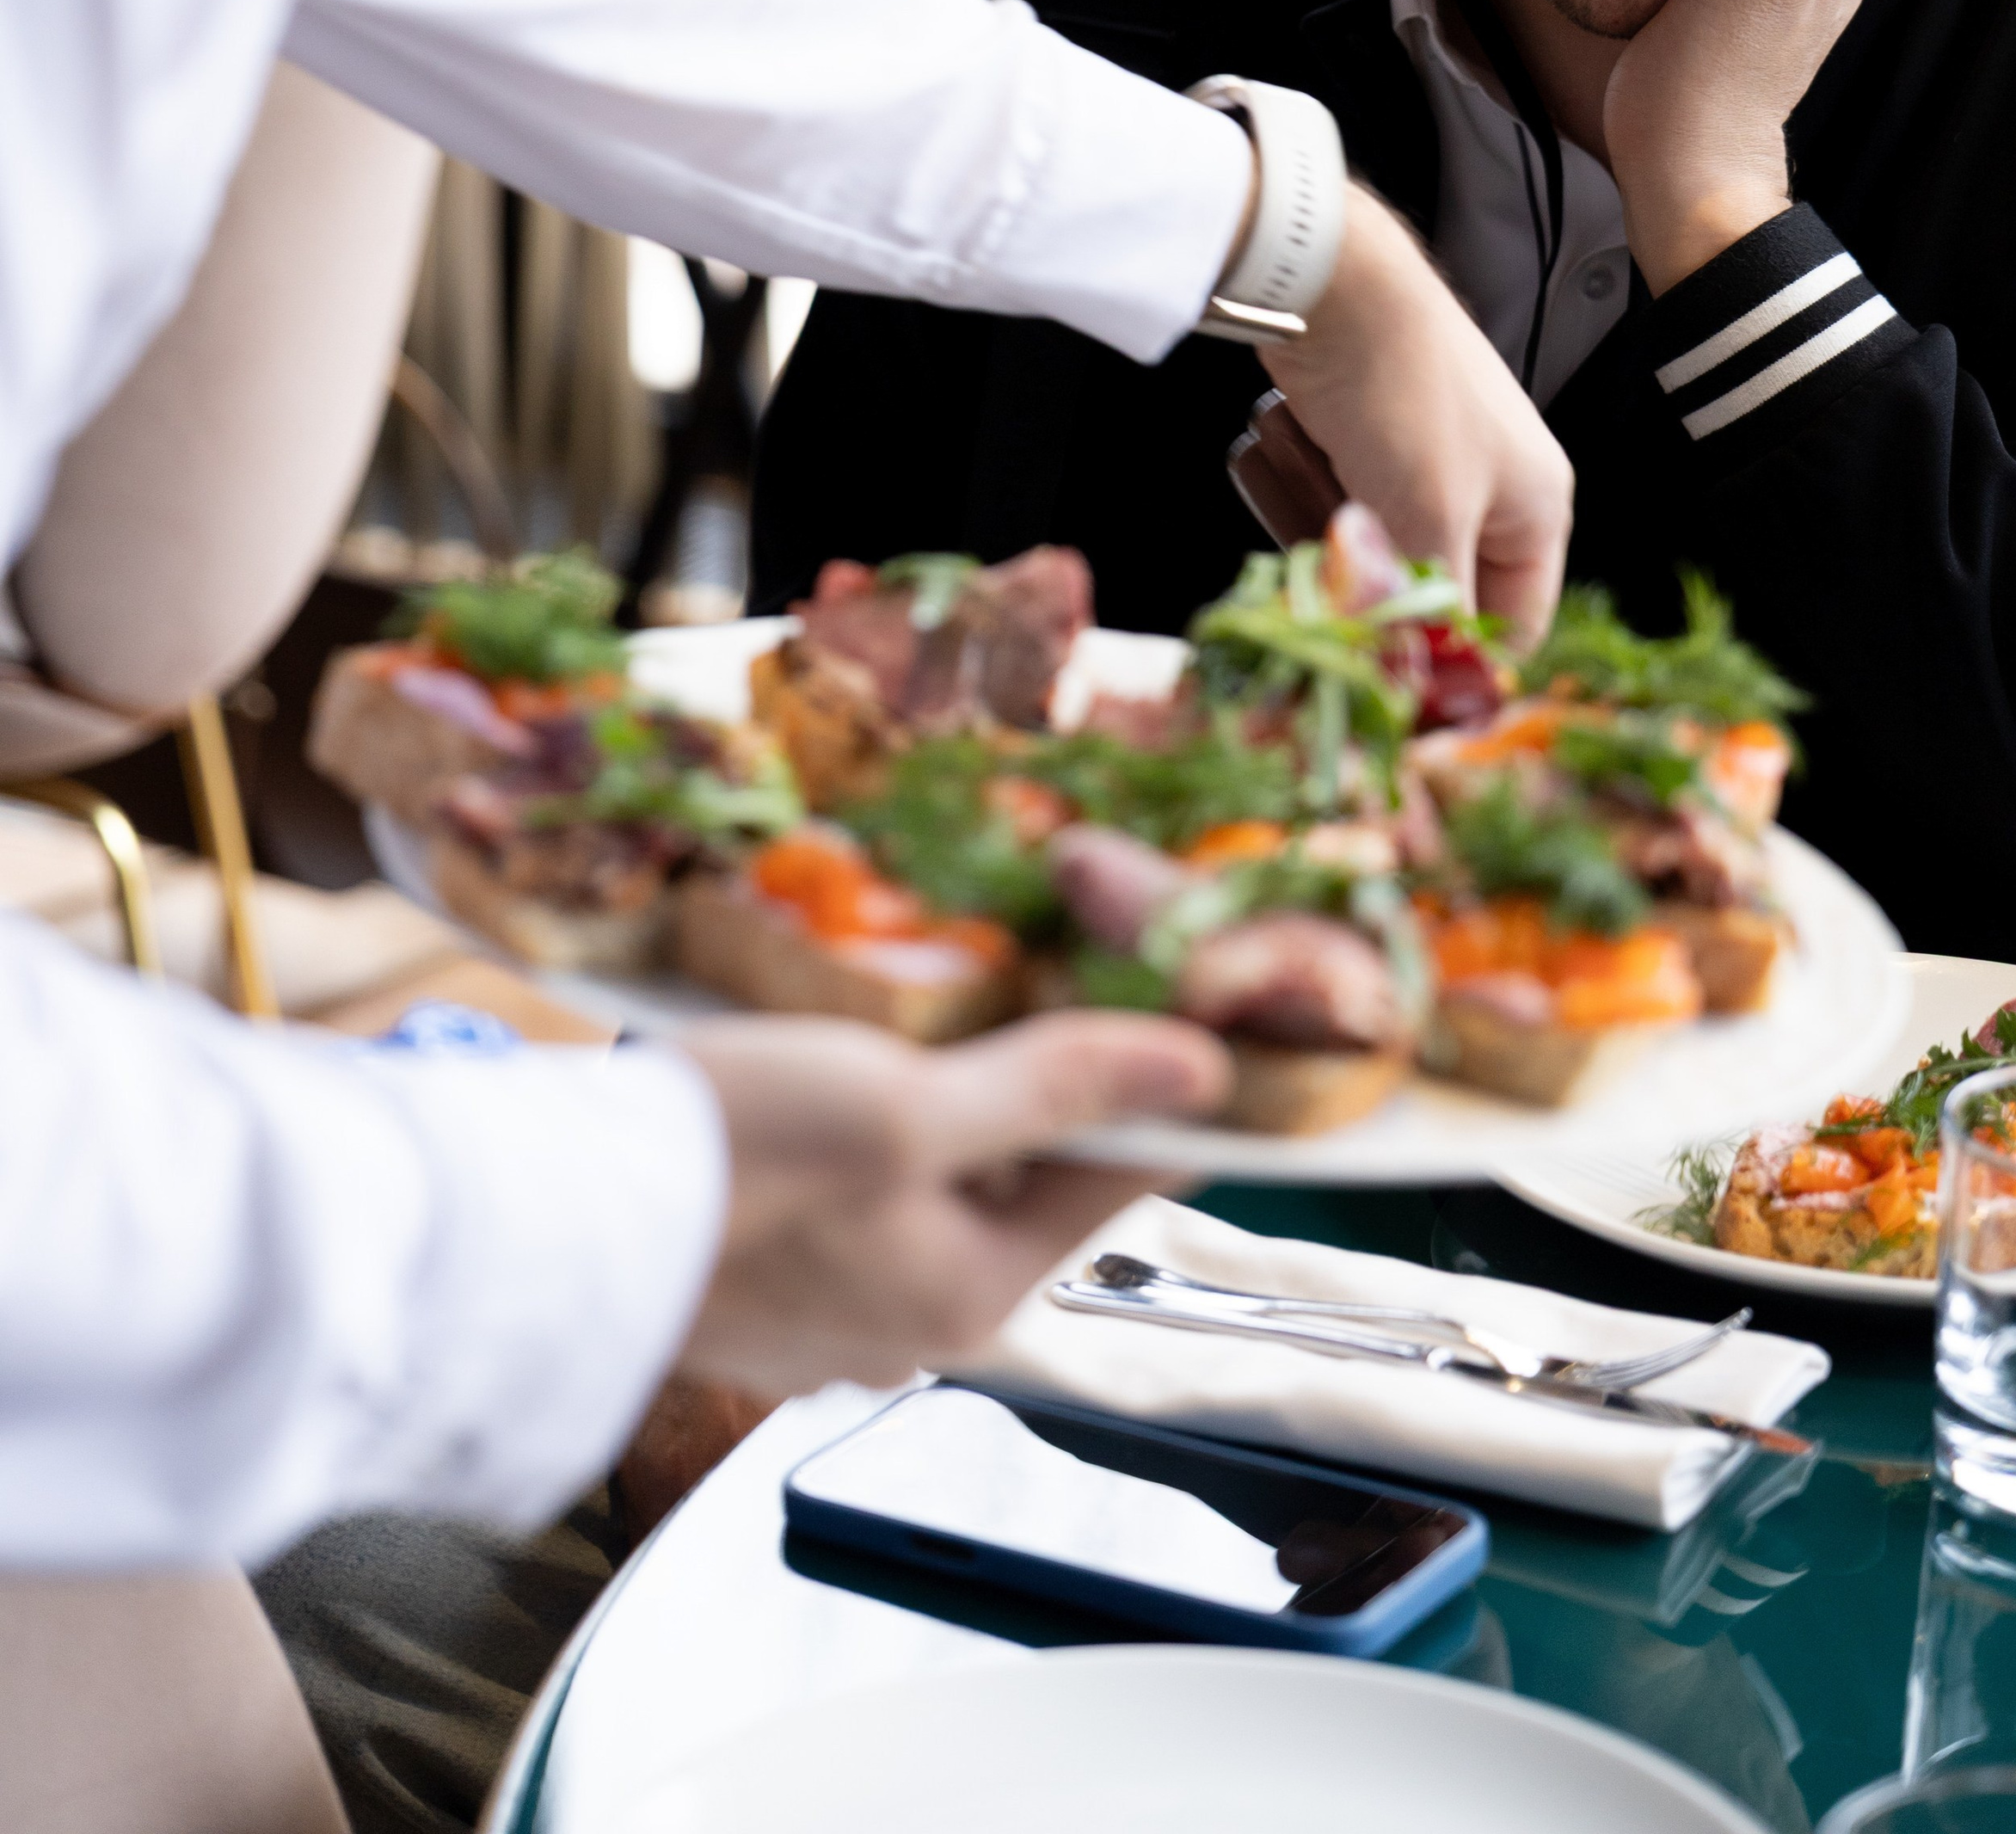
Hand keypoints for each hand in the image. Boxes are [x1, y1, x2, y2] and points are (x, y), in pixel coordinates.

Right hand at [670, 1011, 1228, 1396]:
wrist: (533, 1225)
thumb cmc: (718, 1165)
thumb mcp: (903, 1102)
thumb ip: (1054, 1087)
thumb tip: (1201, 1074)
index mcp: (967, 1294)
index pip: (1114, 1179)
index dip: (1148, 1080)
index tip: (1167, 1000)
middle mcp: (907, 1323)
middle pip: (1017, 1177)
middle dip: (1020, 1079)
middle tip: (1013, 974)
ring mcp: (825, 1313)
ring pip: (925, 1180)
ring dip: (927, 1097)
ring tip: (901, 1011)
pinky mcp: (756, 1283)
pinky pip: (844, 1195)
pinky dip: (849, 1130)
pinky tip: (811, 1068)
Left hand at [1260, 181, 1572, 642]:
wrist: (1337, 285)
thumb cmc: (1403, 392)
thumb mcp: (1429, 516)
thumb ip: (1435, 605)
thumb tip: (1422, 682)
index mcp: (1539, 505)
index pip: (1515, 624)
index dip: (1462, 668)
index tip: (1403, 697)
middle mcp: (1497, 484)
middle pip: (1450, 587)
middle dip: (1398, 609)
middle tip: (1346, 623)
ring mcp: (1436, 457)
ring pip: (1398, 549)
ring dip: (1358, 564)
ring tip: (1316, 560)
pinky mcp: (1379, 436)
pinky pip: (1361, 507)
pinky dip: (1334, 520)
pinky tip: (1298, 512)